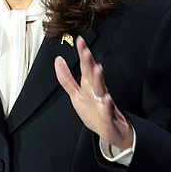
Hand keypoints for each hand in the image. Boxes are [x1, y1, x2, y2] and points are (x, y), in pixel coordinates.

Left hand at [54, 36, 132, 150]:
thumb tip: (58, 60)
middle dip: (89, 62)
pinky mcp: (108, 117)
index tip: (79, 40)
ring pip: (100, 89)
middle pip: (92, 74)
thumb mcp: (76, 94)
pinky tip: (106, 98)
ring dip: (98, 79)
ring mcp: (103, 103)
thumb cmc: (95, 112)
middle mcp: (96, 91)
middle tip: (86, 51)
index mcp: (88, 85)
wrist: (112, 131)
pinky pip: (107, 110)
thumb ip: (66, 78)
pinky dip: (107, 104)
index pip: (84, 66)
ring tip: (97, 69)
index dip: (82, 53)